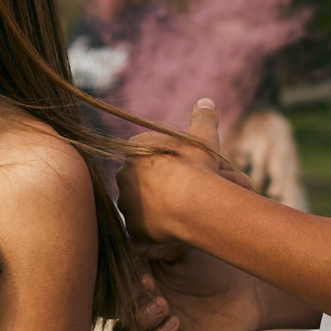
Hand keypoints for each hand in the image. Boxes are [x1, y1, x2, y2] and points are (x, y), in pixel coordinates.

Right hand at [113, 244, 271, 330]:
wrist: (251, 286)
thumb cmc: (217, 259)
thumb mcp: (181, 243)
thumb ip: (151, 241)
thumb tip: (124, 242)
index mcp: (140, 272)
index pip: (112, 279)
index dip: (118, 277)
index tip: (139, 269)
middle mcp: (144, 299)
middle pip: (110, 308)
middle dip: (124, 300)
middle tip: (148, 287)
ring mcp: (158, 323)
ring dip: (138, 319)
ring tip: (163, 305)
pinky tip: (174, 322)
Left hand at [115, 102, 236, 245]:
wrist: (193, 200)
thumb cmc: (196, 165)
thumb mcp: (203, 136)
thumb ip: (203, 117)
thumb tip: (206, 101)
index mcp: (136, 149)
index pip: (148, 154)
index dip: (167, 163)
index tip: (183, 170)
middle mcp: (124, 173)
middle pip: (142, 180)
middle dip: (159, 185)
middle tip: (183, 192)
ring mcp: (126, 201)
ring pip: (140, 205)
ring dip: (155, 208)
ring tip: (178, 211)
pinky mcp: (132, 226)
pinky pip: (142, 229)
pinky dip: (154, 230)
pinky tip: (171, 228)